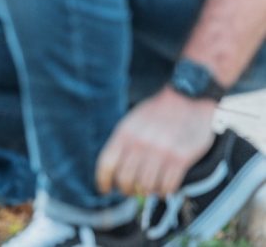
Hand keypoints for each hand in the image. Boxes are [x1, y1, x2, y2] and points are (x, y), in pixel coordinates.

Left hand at [95, 87, 216, 196]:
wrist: (188, 99)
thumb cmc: (156, 113)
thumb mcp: (132, 122)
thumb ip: (122, 143)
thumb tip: (111, 171)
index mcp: (125, 133)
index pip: (107, 164)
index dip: (103, 181)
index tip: (104, 190)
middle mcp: (141, 143)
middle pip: (125, 179)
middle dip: (126, 189)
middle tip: (130, 190)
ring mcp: (161, 151)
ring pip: (146, 186)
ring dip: (146, 191)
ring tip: (148, 188)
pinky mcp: (181, 158)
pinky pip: (167, 186)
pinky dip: (163, 191)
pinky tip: (163, 187)